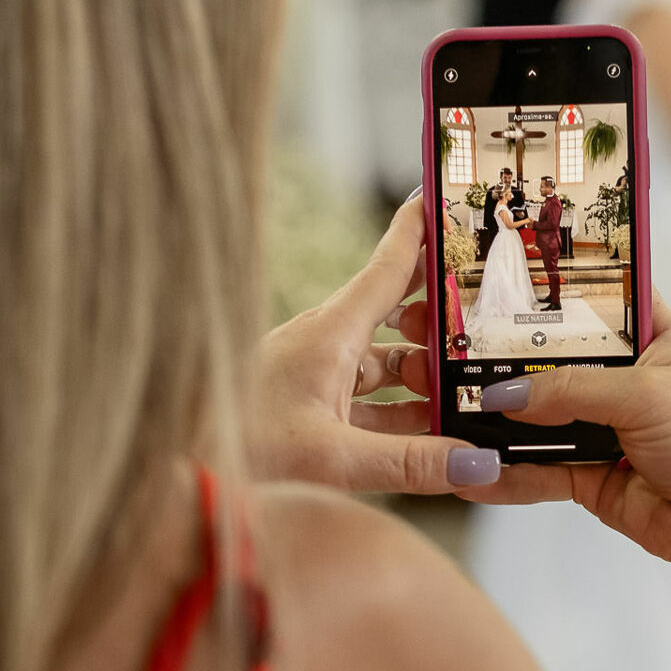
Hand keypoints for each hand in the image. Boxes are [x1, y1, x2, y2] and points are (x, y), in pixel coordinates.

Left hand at [252, 194, 501, 491]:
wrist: (178, 472)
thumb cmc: (234, 452)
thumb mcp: (331, 459)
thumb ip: (409, 463)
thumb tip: (479, 460)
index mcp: (327, 336)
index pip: (387, 270)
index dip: (420, 234)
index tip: (448, 198)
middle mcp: (322, 348)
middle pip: (396, 318)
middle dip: (443, 317)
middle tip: (492, 317)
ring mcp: (314, 381)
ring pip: (385, 366)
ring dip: (426, 376)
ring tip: (475, 387)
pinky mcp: (307, 412)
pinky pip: (369, 403)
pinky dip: (403, 413)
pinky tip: (432, 434)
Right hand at [460, 296, 670, 578]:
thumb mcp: (644, 395)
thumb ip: (571, 390)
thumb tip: (504, 395)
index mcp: (649, 335)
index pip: (590, 295)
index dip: (545, 286)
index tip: (490, 278)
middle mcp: (622, 375)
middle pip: (548, 358)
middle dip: (499, 357)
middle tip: (448, 345)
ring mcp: (602, 425)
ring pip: (536, 416)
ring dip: (495, 418)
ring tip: (445, 408)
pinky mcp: (588, 472)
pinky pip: (537, 469)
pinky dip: (507, 473)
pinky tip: (472, 472)